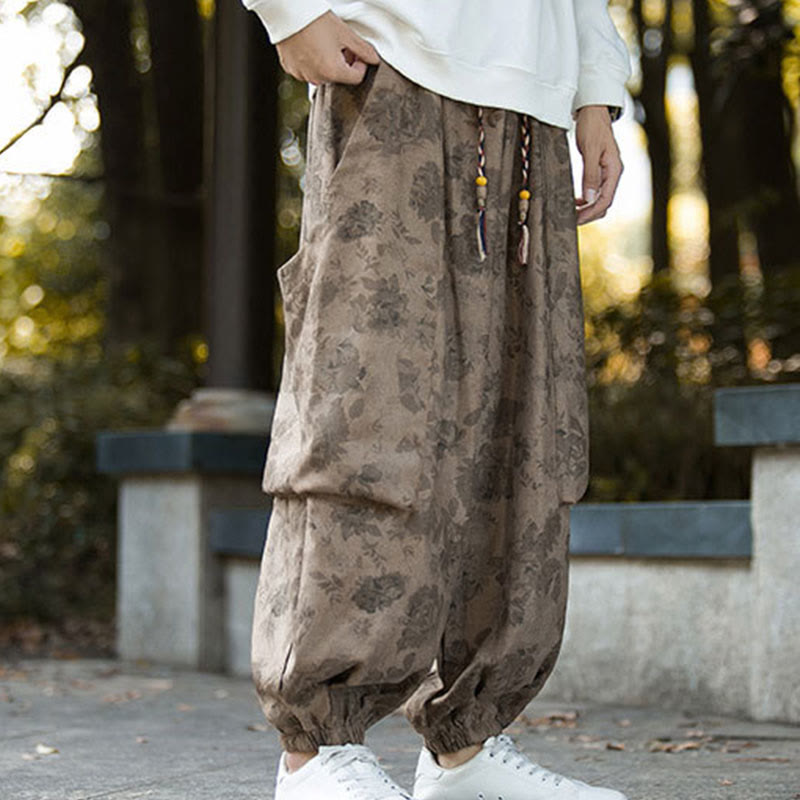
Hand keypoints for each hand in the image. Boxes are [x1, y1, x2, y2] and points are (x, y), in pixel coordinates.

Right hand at [276, 10, 379, 85]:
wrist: (287, 12)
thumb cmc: (315, 20)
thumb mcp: (344, 33)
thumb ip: (363, 49)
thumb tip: (374, 59)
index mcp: (333, 72)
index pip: (356, 78)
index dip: (361, 64)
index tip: (357, 52)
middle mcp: (317, 78)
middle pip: (339, 77)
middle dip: (344, 63)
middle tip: (341, 44)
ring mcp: (302, 75)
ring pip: (323, 74)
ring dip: (328, 63)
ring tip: (324, 43)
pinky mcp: (291, 69)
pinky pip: (307, 70)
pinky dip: (312, 62)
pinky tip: (311, 45)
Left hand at [574, 105, 622, 224]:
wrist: (594, 110)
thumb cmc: (592, 126)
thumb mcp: (590, 150)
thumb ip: (590, 175)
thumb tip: (589, 198)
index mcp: (614, 170)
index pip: (605, 200)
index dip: (591, 213)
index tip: (576, 219)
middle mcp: (613, 173)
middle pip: (603, 203)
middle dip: (588, 214)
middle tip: (571, 220)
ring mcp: (608, 172)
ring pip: (600, 199)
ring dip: (587, 208)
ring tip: (572, 213)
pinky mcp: (600, 170)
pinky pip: (595, 191)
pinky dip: (586, 199)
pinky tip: (576, 202)